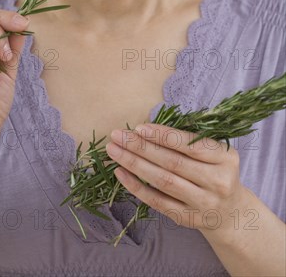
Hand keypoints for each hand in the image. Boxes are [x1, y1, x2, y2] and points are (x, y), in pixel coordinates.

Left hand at [105, 123, 246, 236]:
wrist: (231, 213)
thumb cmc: (215, 171)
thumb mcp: (214, 153)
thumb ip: (188, 141)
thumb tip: (146, 129)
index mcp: (225, 158)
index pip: (190, 144)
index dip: (163, 135)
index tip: (139, 127)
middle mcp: (217, 181)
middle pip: (172, 162)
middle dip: (141, 147)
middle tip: (118, 135)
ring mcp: (203, 203)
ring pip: (163, 181)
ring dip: (134, 164)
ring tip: (114, 150)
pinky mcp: (187, 218)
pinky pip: (157, 201)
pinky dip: (136, 186)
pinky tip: (121, 172)